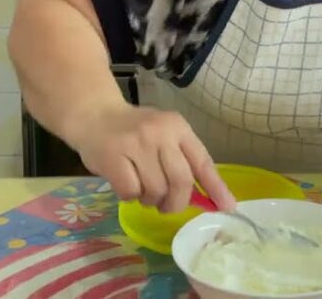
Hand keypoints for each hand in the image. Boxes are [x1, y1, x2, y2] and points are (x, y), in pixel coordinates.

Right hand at [67, 104, 235, 213]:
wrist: (94, 115)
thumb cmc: (134, 131)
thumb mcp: (164, 136)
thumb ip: (183, 161)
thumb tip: (208, 199)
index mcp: (178, 127)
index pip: (203, 162)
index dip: (216, 188)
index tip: (227, 208)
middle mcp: (160, 132)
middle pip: (181, 181)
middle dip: (176, 203)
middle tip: (166, 206)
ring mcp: (136, 143)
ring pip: (155, 190)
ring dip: (150, 200)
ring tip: (142, 190)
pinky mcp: (113, 156)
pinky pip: (130, 191)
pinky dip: (130, 197)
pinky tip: (125, 185)